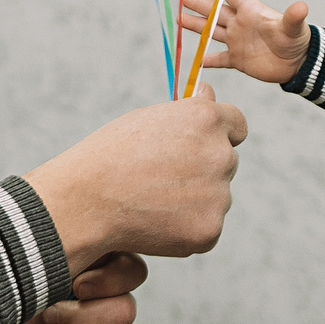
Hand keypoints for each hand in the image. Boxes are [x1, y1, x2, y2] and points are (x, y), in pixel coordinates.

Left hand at [0, 254, 145, 323]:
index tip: (75, 284)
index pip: (133, 272)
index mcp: (97, 275)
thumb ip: (62, 251)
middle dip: (77, 318)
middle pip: (126, 312)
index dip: (109, 281)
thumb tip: (83, 245)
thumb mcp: (29, 269)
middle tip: (46, 315)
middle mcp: (106, 309)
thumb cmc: (7, 300)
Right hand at [24, 86, 246, 268]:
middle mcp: (220, 155)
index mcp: (207, 120)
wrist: (86, 201)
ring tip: (152, 199)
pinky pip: (205, 226)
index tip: (204, 144)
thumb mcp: (148, 118)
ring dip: (195, 199)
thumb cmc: (111, 155)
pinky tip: (155, 220)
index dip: (221, 134)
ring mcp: (219, 196)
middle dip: (203, 168)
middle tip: (162, 177)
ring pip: (216, 196)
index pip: (238, 125)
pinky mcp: (209, 230)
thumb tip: (209, 93)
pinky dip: (185, 227)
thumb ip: (188, 109)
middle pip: (226, 162)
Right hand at [177, 0, 311, 84]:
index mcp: (252, 12)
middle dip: (201, 5)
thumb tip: (302, 6)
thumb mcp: (293, 28)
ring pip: (212, 32)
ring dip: (197, 26)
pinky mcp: (239, 60)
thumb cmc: (297, 41)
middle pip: (216, 12)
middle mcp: (241, 24)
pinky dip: (208, 60)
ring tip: (180, 19)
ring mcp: (238, 42)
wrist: (299, 64)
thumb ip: (293, 18)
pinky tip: (197, 59)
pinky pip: (220, 59)